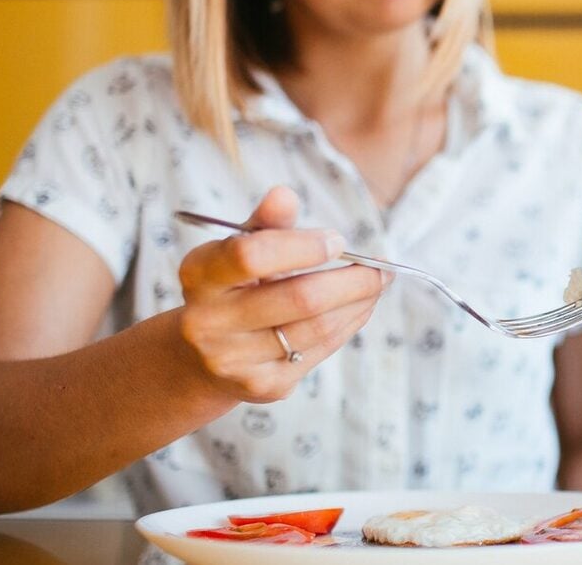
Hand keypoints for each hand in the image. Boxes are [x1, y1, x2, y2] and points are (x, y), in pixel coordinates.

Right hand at [176, 186, 386, 402]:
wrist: (201, 356)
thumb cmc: (232, 287)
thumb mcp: (239, 249)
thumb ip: (265, 224)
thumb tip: (284, 194)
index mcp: (200, 274)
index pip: (252, 255)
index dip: (303, 246)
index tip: (338, 241)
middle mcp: (208, 321)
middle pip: (300, 298)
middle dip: (353, 280)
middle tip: (381, 266)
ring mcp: (234, 359)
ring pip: (317, 327)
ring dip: (359, 302)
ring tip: (377, 284)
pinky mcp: (263, 385)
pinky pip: (320, 350)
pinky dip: (349, 325)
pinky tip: (360, 308)